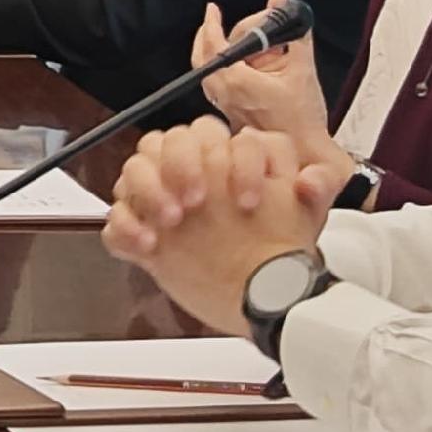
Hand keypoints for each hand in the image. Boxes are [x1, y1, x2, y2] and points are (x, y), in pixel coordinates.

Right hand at [101, 120, 334, 330]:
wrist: (262, 298)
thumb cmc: (281, 252)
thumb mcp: (306, 217)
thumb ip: (315, 190)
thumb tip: (309, 180)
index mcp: (223, 162)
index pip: (208, 133)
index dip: (230, 161)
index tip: (245, 199)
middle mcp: (190, 177)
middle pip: (163, 142)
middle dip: (178, 166)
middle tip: (195, 201)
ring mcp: (163, 205)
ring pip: (133, 171)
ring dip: (147, 191)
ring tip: (170, 222)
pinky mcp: (144, 238)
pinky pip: (116, 220)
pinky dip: (126, 230)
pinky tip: (148, 247)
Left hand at [196, 0, 330, 147]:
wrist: (304, 151)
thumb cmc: (303, 118)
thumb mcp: (303, 68)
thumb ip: (294, 32)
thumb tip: (282, 2)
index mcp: (236, 80)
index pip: (213, 44)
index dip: (211, 23)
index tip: (213, 10)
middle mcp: (224, 93)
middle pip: (203, 56)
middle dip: (211, 35)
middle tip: (218, 21)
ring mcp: (224, 104)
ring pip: (208, 71)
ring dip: (216, 52)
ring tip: (232, 41)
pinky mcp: (229, 111)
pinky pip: (216, 83)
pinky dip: (223, 68)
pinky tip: (241, 64)